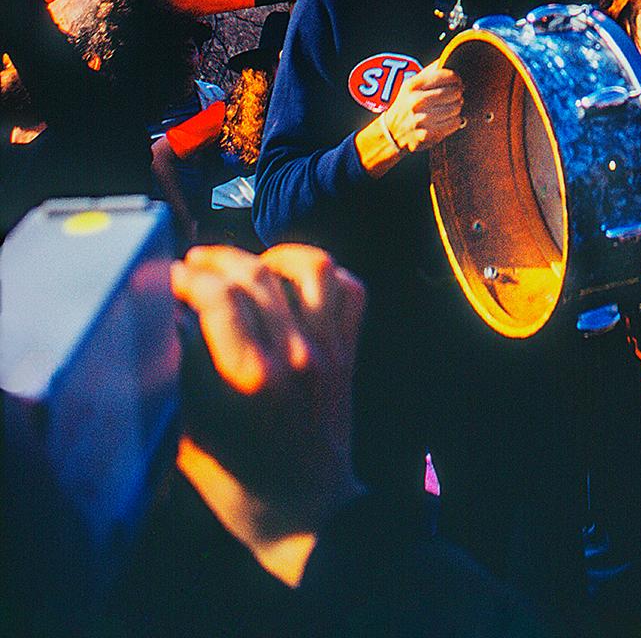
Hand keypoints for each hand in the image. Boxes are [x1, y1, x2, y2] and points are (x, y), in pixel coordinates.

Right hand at [173, 243, 364, 574]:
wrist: (309, 517)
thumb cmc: (240, 487)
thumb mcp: (189, 440)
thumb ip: (177, 381)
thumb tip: (163, 324)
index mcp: (247, 382)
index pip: (210, 303)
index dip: (179, 284)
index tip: (160, 283)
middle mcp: (291, 357)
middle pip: (250, 276)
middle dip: (211, 263)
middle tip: (187, 268)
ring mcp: (326, 351)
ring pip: (307, 267)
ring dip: (268, 254)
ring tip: (240, 262)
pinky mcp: (348, 353)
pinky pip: (349, 290)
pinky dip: (325, 274)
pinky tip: (292, 278)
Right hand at [381, 60, 464, 153]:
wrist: (391, 132)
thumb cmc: (406, 104)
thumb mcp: (412, 84)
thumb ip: (430, 71)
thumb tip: (447, 57)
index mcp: (413, 85)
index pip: (447, 76)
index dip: (456, 78)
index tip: (457, 82)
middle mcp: (416, 101)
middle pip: (454, 92)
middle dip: (458, 93)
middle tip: (455, 96)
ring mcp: (421, 119)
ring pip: (456, 108)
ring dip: (457, 107)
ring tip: (450, 108)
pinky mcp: (427, 135)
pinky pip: (454, 123)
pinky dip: (455, 121)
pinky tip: (448, 119)